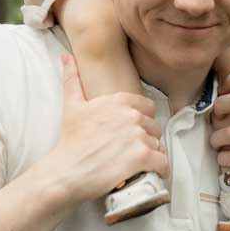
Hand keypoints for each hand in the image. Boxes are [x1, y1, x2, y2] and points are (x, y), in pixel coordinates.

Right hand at [56, 55, 168, 202]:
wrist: (66, 171)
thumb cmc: (70, 141)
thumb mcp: (71, 106)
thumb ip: (72, 79)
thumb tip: (67, 57)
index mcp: (119, 101)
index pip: (147, 108)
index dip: (141, 122)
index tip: (132, 133)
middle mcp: (132, 116)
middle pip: (154, 127)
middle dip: (146, 139)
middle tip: (132, 151)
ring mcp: (138, 136)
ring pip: (158, 145)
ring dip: (150, 156)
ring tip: (136, 164)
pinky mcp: (142, 157)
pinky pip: (163, 163)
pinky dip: (160, 170)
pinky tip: (150, 173)